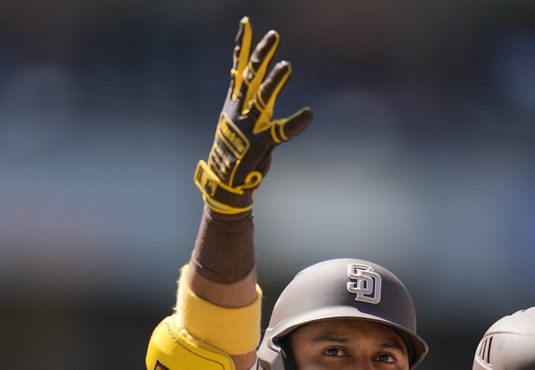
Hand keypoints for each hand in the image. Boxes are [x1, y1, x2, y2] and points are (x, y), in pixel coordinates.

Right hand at [194, 17, 312, 213]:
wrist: (226, 183)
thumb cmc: (234, 150)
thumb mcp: (237, 119)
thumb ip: (248, 97)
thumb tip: (250, 76)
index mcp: (234, 103)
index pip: (238, 67)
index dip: (243, 45)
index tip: (247, 22)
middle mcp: (240, 111)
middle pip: (250, 77)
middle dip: (261, 55)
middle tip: (274, 35)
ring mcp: (249, 127)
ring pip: (262, 99)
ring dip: (274, 83)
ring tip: (287, 65)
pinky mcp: (261, 144)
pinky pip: (280, 132)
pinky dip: (295, 123)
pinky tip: (308, 114)